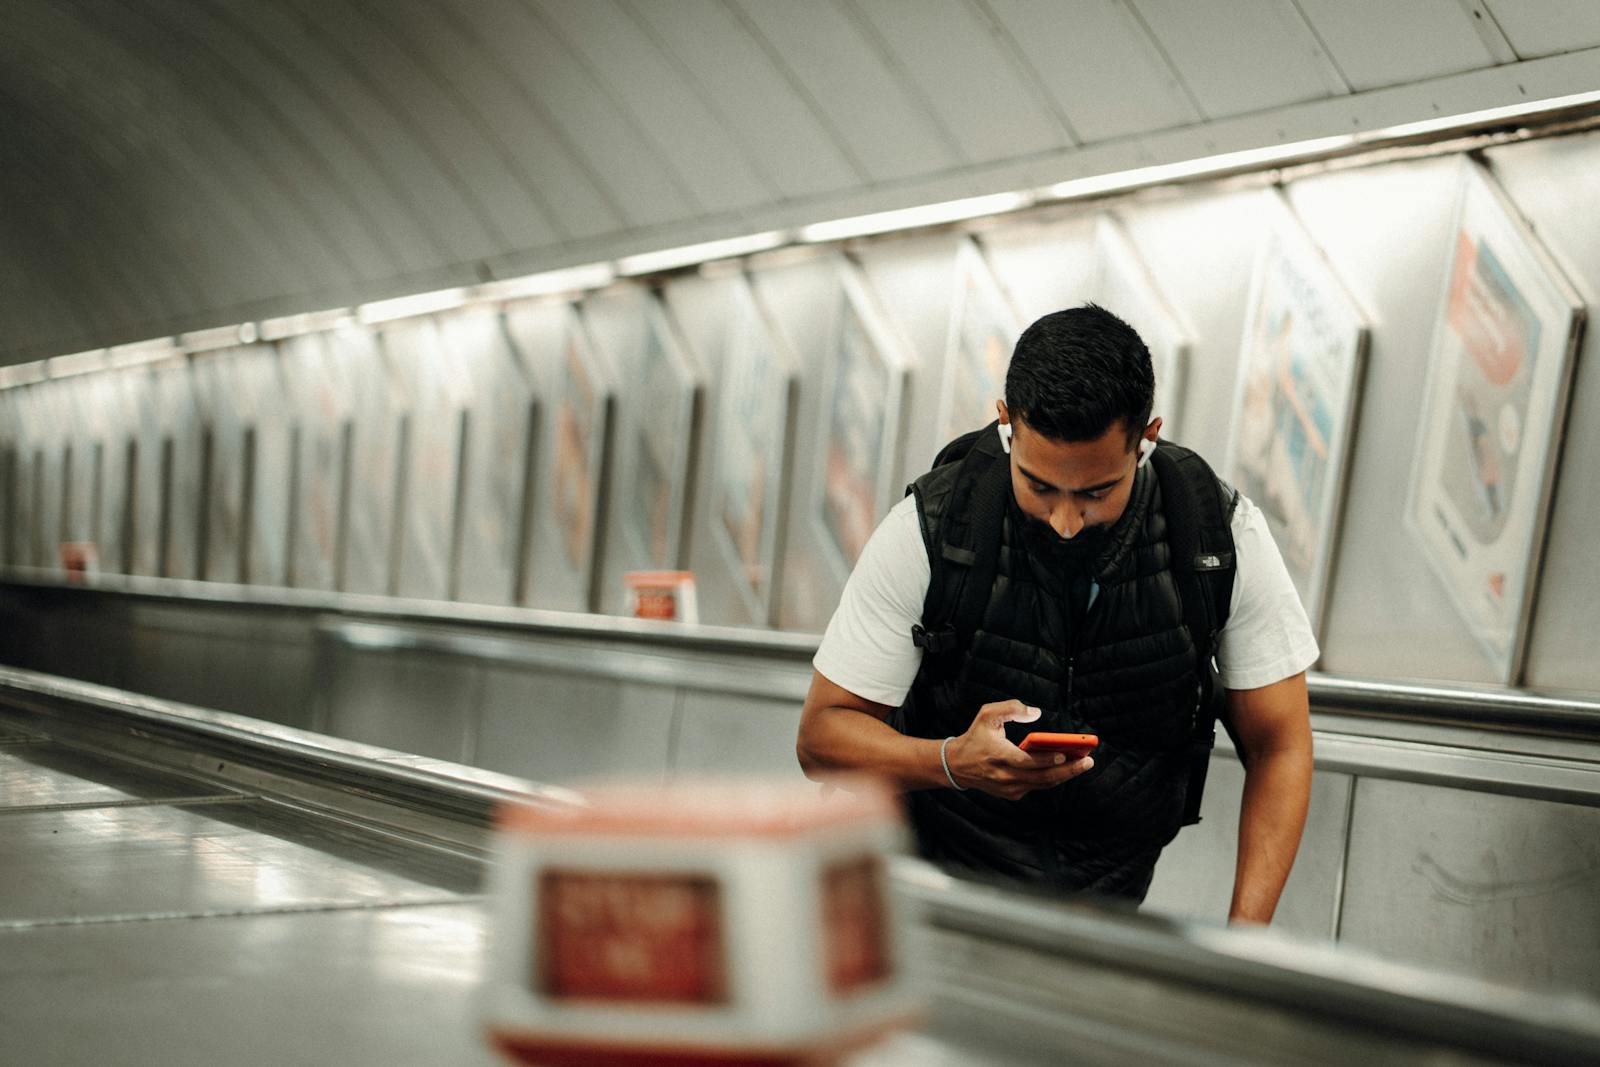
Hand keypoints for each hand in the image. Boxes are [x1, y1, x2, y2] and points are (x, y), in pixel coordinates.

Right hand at [944, 700, 1093, 799]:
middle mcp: (1005, 776)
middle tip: (1088, 761)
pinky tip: (1066, 768)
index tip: (1064, 753)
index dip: (1046, 759)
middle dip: (1068, 770)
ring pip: (1043, 785)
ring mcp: (1009, 788)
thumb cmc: (975, 737)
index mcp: (999, 756)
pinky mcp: (1012, 794)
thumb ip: (1011, 708)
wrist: (956, 766)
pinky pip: (1037, 787)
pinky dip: (1052, 778)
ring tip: (1083, 764)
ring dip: (1064, 775)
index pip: (1027, 762)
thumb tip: (1035, 712)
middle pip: (1042, 777)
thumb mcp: (986, 714)